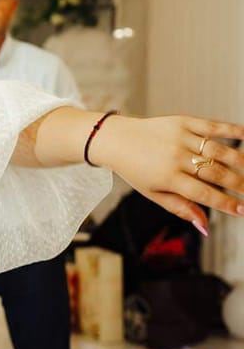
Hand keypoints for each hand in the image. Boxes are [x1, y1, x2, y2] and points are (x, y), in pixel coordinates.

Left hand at [89, 114, 243, 232]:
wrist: (116, 140)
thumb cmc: (136, 170)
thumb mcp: (153, 193)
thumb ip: (181, 208)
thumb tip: (205, 227)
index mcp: (167, 178)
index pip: (203, 193)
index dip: (226, 203)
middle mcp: (175, 157)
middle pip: (215, 172)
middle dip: (239, 184)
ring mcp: (180, 138)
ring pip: (219, 150)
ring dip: (240, 161)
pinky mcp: (183, 121)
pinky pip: (213, 126)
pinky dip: (233, 130)